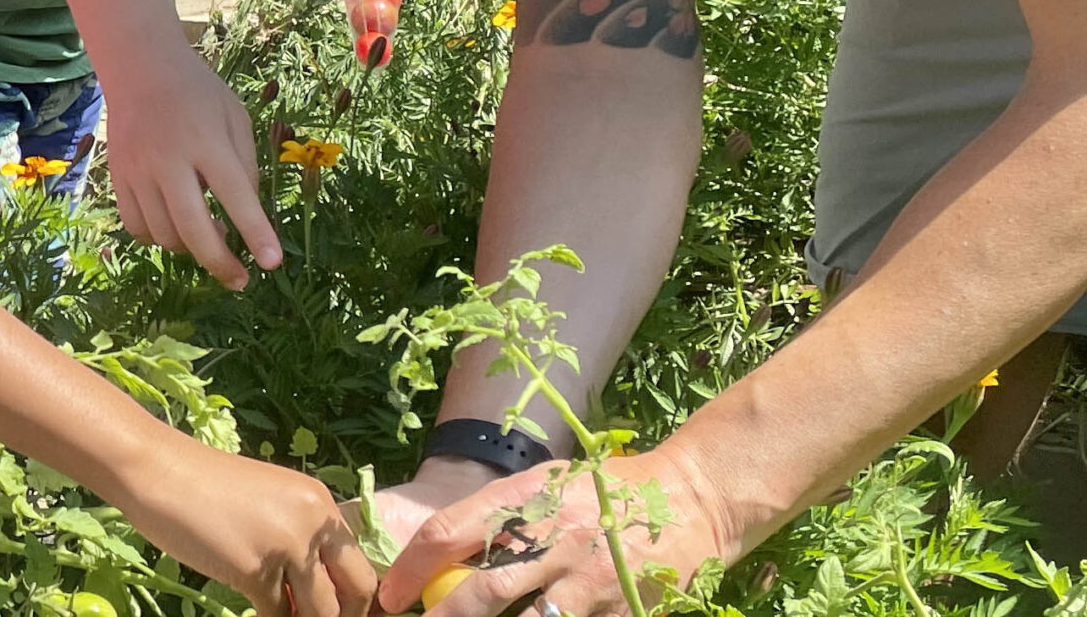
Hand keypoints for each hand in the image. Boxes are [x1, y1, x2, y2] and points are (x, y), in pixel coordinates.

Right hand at [101, 47, 278, 288]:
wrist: (140, 68)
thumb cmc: (199, 94)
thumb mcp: (235, 118)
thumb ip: (245, 167)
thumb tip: (248, 218)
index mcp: (207, 140)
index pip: (236, 195)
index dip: (256, 233)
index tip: (272, 263)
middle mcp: (169, 158)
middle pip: (193, 228)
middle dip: (220, 262)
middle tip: (240, 280)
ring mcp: (137, 170)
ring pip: (164, 234)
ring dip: (191, 249)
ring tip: (210, 237)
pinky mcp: (117, 178)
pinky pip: (137, 227)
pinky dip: (159, 239)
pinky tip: (176, 230)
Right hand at [114, 438, 376, 616]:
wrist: (160, 471)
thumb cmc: (207, 486)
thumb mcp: (271, 502)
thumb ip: (299, 536)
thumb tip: (313, 588)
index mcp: (321, 504)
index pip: (362, 563)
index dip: (358, 598)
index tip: (346, 612)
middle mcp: (313, 524)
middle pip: (357, 590)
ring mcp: (286, 548)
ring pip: (319, 611)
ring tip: (284, 614)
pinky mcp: (254, 571)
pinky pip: (276, 615)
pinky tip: (255, 611)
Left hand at [380, 450, 735, 616]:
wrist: (695, 498)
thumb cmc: (607, 491)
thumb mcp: (550, 483)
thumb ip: (499, 512)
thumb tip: (438, 551)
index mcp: (530, 496)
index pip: (450, 532)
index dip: (411, 570)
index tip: (391, 598)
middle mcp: (558, 536)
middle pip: (482, 592)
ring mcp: (592, 581)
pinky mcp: (623, 613)